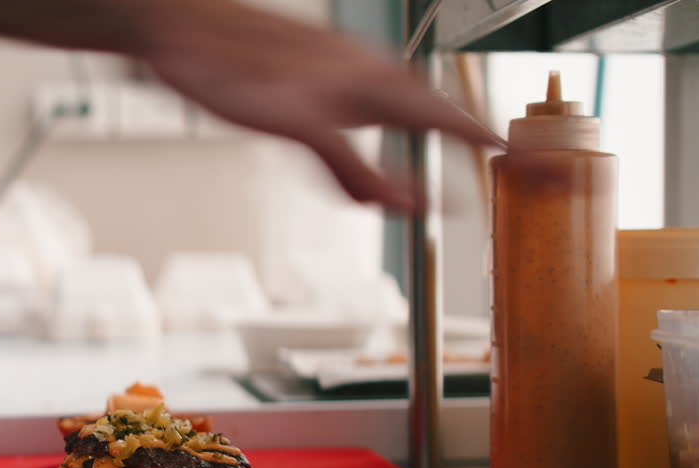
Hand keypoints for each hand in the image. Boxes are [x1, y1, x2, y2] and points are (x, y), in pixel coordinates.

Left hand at [141, 0, 502, 211]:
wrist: (175, 32)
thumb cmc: (226, 66)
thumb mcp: (295, 127)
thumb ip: (351, 167)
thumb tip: (405, 204)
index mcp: (372, 78)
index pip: (448, 115)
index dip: (484, 140)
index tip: (523, 158)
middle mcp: (362, 73)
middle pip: (429, 113)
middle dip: (459, 142)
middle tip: (493, 165)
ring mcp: (337, 76)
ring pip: (393, 114)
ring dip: (416, 146)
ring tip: (435, 172)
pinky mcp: (311, 84)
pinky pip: (359, 117)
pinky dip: (371, 146)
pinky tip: (361, 164)